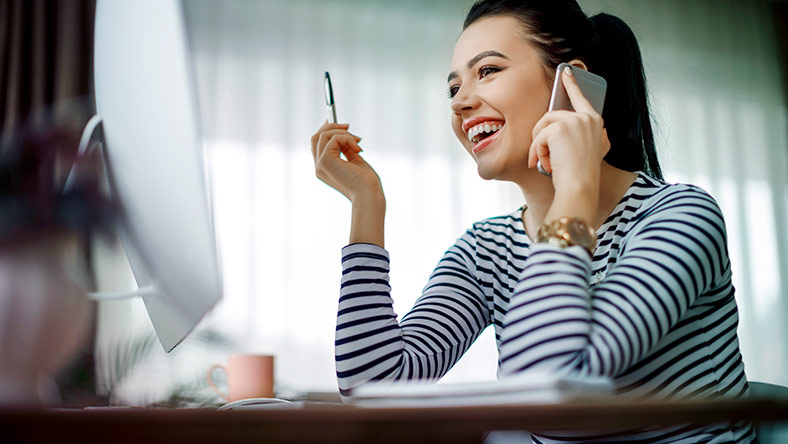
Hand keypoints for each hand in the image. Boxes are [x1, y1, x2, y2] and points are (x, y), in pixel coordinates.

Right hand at [311, 121, 382, 202]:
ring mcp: (320, 164)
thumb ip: (347, 149)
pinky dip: (348, 139)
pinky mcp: (325, 161)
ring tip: (358, 142)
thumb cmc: (367, 183)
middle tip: (349, 126)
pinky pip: (334, 138)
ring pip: (323, 135)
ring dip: (343, 133)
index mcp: (324, 169)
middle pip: (316, 137)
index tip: (341, 124)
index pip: (318, 145)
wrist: (369, 195)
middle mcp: (319, 167)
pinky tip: (358, 149)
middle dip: (332, 127)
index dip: (326, 131)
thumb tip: (346, 135)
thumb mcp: (356, 161)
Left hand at [528, 66, 610, 192]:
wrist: (580, 186)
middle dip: (540, 137)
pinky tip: (547, 165)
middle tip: (537, 156)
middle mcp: (586, 117)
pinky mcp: (559, 128)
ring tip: (544, 164)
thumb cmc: (581, 175)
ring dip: (538, 147)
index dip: (572, 83)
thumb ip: (578, 136)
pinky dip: (538, 153)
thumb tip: (554, 129)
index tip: (566, 71)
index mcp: (595, 122)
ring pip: (543, 127)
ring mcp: (573, 121)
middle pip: (551, 116)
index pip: (581, 98)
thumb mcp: (585, 151)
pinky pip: (538, 138)